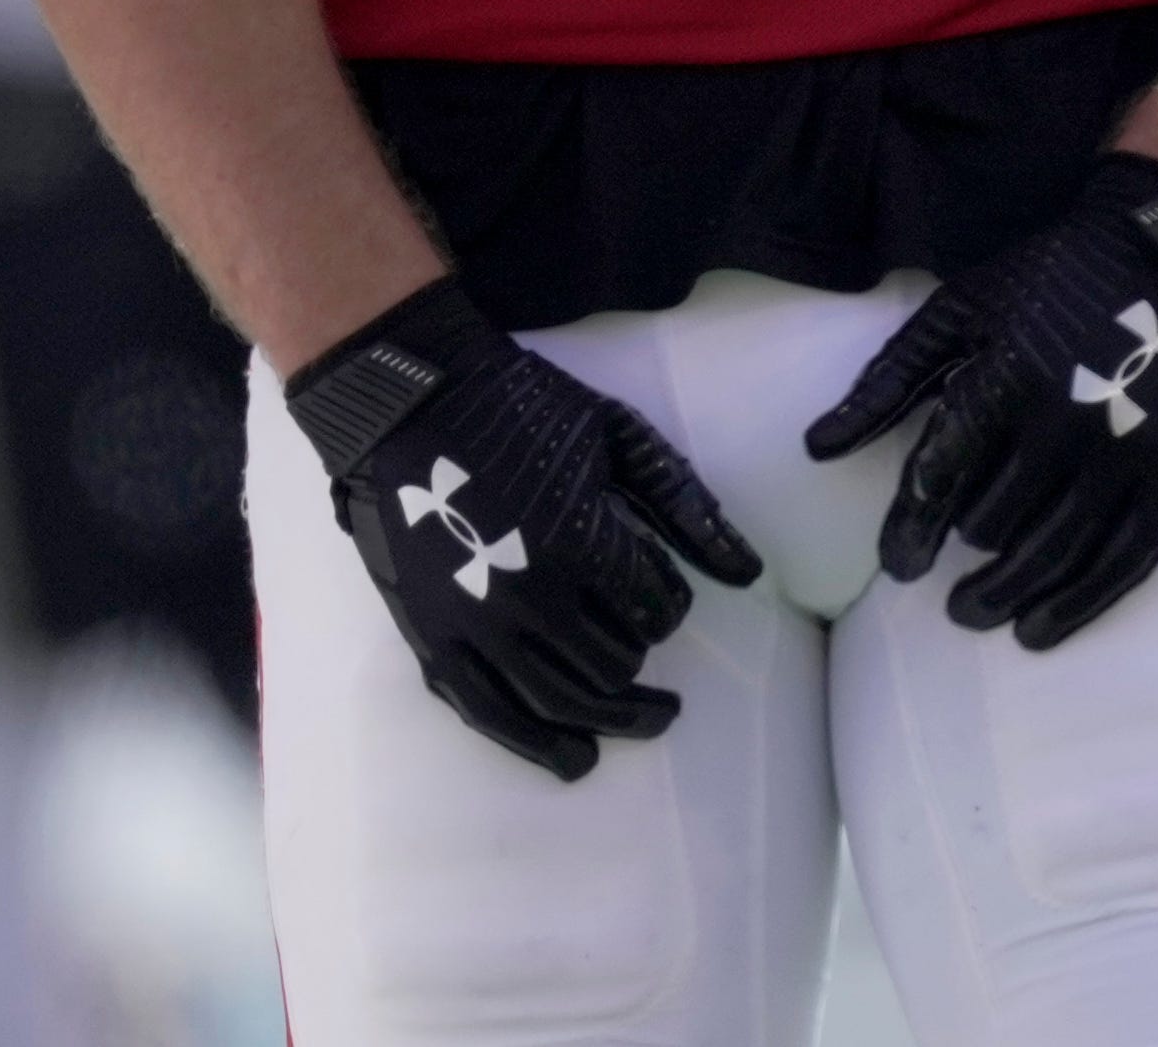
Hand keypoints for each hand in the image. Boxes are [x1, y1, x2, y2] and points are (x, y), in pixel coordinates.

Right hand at [285, 276, 760, 781]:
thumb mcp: (615, 432)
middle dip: (640, 660)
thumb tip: (749, 573)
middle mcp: (530, 597)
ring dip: (611, 719)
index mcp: (580, 541)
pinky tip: (574, 758)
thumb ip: (683, 502)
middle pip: (612, 667)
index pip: (654, 611)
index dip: (668, 606)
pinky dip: (534, 745)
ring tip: (647, 721)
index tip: (661, 594)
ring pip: (560, 704)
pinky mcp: (432, 637)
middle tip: (650, 648)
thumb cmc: (520, 404)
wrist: (408, 398)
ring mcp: (476, 625)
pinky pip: (489, 713)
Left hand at [802, 155, 1157, 650]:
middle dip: (966, 560)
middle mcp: (1066, 421)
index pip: (945, 472)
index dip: (913, 527)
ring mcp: (1126, 453)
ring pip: (1056, 551)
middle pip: (998, 520)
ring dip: (1011, 594)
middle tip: (943, 595)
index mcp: (1005, 375)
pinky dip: (1081, 603)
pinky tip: (1042, 628)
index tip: (896, 566)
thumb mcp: (958, 313)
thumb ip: (888, 380)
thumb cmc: (1046, 283)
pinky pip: (1123, 561)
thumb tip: (816, 448)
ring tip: (976, 616)